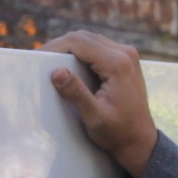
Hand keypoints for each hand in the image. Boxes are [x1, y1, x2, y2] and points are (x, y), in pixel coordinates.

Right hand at [43, 31, 156, 177]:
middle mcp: (125, 53)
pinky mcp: (124, 60)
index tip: (37, 56)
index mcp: (118, 64)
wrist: (140, 140)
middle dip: (60, 46)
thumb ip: (76, 94)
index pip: (79, 43)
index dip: (55, 47)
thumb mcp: (94, 117)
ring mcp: (127, 55)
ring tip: (50, 61)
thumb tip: (57, 72)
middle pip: (84, 37)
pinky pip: (98, 47)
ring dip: (69, 47)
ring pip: (90, 40)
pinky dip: (80, 52)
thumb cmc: (119, 132)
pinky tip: (68, 64)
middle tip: (39, 58)